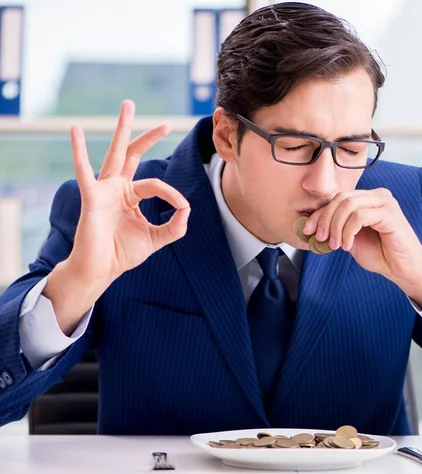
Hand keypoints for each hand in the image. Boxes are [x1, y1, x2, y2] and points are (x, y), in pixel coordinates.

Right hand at [67, 99, 190, 284]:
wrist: (101, 270)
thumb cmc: (122, 254)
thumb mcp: (157, 238)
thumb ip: (175, 225)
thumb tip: (188, 208)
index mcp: (131, 196)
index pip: (157, 184)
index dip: (173, 194)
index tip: (182, 207)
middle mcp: (117, 188)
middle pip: (134, 155)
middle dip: (148, 136)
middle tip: (165, 122)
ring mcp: (104, 190)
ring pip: (115, 154)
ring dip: (122, 130)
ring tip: (128, 106)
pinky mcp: (91, 196)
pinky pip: (84, 170)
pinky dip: (78, 150)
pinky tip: (74, 129)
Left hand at [303, 188, 421, 307]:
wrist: (403, 270)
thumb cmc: (380, 254)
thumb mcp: (350, 239)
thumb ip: (336, 228)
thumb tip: (312, 225)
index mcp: (368, 199)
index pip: (337, 197)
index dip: (320, 213)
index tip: (308, 230)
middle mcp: (377, 196)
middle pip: (341, 198)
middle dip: (325, 219)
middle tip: (321, 238)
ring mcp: (385, 203)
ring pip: (348, 205)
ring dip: (336, 227)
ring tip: (336, 245)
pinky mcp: (390, 214)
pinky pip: (359, 216)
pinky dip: (348, 231)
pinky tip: (347, 245)